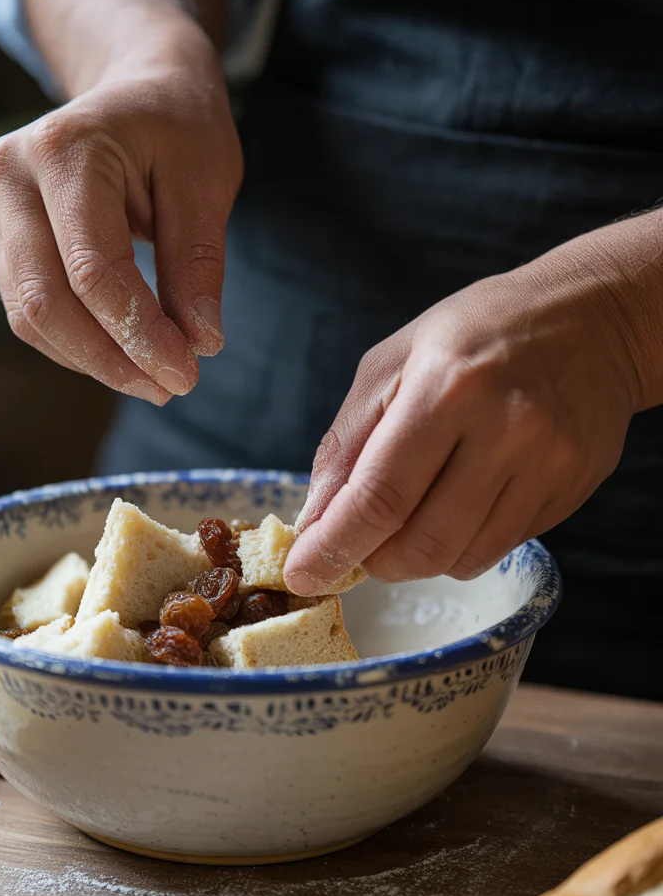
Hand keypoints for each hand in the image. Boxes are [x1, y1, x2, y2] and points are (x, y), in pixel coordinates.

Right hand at [0, 34, 242, 403]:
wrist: (138, 84)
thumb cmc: (178, 125)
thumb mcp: (207, 180)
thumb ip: (198, 263)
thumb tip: (199, 343)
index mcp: (64, 149)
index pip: (94, 270)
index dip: (140, 334)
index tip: (187, 375)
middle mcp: (12, 175)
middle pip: (46, 301)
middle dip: (109, 359)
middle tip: (170, 388)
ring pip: (30, 314)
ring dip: (92, 360)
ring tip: (154, 379)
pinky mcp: (4, 236)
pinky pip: (30, 309)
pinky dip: (77, 343)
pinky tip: (124, 354)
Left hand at [284, 251, 646, 592]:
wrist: (593, 319)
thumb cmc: (477, 333)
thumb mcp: (392, 363)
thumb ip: (346, 444)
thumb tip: (315, 521)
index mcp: (446, 387)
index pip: (380, 495)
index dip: (334, 547)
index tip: (303, 575)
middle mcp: (504, 430)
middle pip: (421, 543)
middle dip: (374, 561)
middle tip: (358, 545)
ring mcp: (546, 465)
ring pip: (461, 559)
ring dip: (416, 558)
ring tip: (409, 517)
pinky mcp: (571, 490)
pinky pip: (498, 549)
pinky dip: (460, 545)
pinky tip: (458, 504)